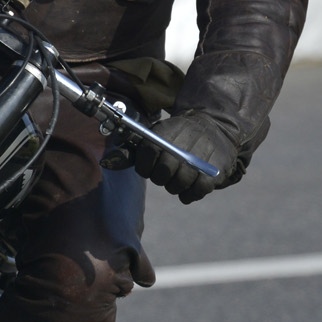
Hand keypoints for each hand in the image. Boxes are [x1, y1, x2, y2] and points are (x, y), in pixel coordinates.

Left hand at [101, 108, 242, 203]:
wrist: (214, 127)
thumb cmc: (176, 137)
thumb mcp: (154, 137)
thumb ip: (130, 152)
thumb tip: (106, 163)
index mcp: (164, 134)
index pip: (146, 155)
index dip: (145, 166)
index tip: (150, 165)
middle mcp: (182, 147)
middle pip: (162, 174)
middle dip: (160, 177)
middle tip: (167, 172)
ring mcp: (199, 160)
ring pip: (177, 185)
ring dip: (175, 186)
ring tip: (179, 176)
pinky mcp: (215, 173)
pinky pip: (196, 192)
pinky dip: (190, 194)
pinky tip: (189, 186)